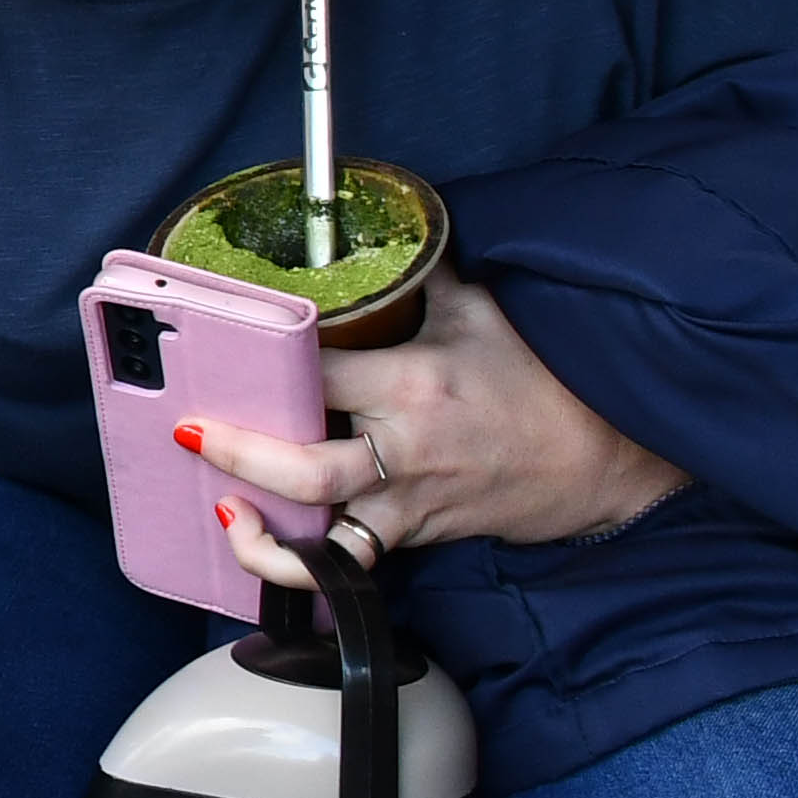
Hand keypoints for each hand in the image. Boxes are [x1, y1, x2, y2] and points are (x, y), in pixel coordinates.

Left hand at [189, 266, 687, 581]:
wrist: (607, 456)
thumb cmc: (543, 380)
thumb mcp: (482, 312)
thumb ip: (425, 275)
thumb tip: (391, 230)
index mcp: (412, 385)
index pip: (319, 373)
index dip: (266, 364)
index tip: (219, 352)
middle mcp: (404, 450)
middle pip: (307, 469)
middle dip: (240, 455)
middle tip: (190, 433)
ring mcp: (411, 501)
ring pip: (328, 537)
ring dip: (268, 537)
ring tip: (223, 514)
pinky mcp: (421, 534)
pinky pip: (356, 563)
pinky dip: (310, 567)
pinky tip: (270, 550)